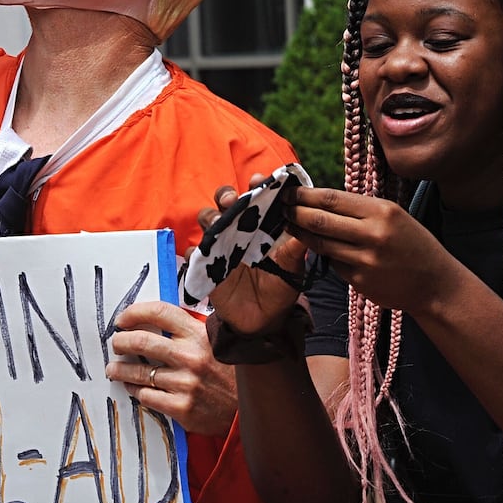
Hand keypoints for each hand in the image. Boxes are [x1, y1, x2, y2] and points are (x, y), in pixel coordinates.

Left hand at [105, 300, 236, 435]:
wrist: (247, 407)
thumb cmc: (227, 370)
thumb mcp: (213, 340)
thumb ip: (187, 328)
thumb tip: (152, 317)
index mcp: (198, 334)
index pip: (159, 312)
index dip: (135, 312)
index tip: (122, 319)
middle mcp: (191, 356)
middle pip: (142, 341)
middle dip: (121, 341)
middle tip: (115, 344)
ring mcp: (186, 383)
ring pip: (139, 372)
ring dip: (120, 370)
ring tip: (113, 369)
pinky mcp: (182, 408)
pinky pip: (147, 396)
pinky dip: (135, 391)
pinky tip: (133, 388)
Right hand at [196, 179, 307, 336]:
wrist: (266, 321)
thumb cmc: (281, 287)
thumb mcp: (292, 267)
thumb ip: (297, 247)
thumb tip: (308, 223)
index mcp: (259, 225)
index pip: (254, 196)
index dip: (254, 184)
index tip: (259, 180)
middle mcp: (237, 230)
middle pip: (224, 202)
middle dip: (226, 195)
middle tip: (233, 200)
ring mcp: (220, 246)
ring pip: (206, 220)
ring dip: (210, 218)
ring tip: (218, 224)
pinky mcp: (206, 267)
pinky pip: (194, 252)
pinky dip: (196, 250)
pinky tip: (205, 254)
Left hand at [282, 185, 453, 314]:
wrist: (435, 284)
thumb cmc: (412, 243)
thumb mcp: (393, 215)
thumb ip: (359, 208)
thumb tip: (319, 198)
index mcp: (381, 212)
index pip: (332, 199)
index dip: (305, 195)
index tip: (287, 191)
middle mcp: (373, 235)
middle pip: (320, 221)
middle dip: (295, 213)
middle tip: (280, 208)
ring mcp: (366, 261)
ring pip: (321, 244)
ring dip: (300, 234)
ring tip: (288, 225)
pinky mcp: (361, 281)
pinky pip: (333, 264)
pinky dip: (325, 256)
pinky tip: (322, 250)